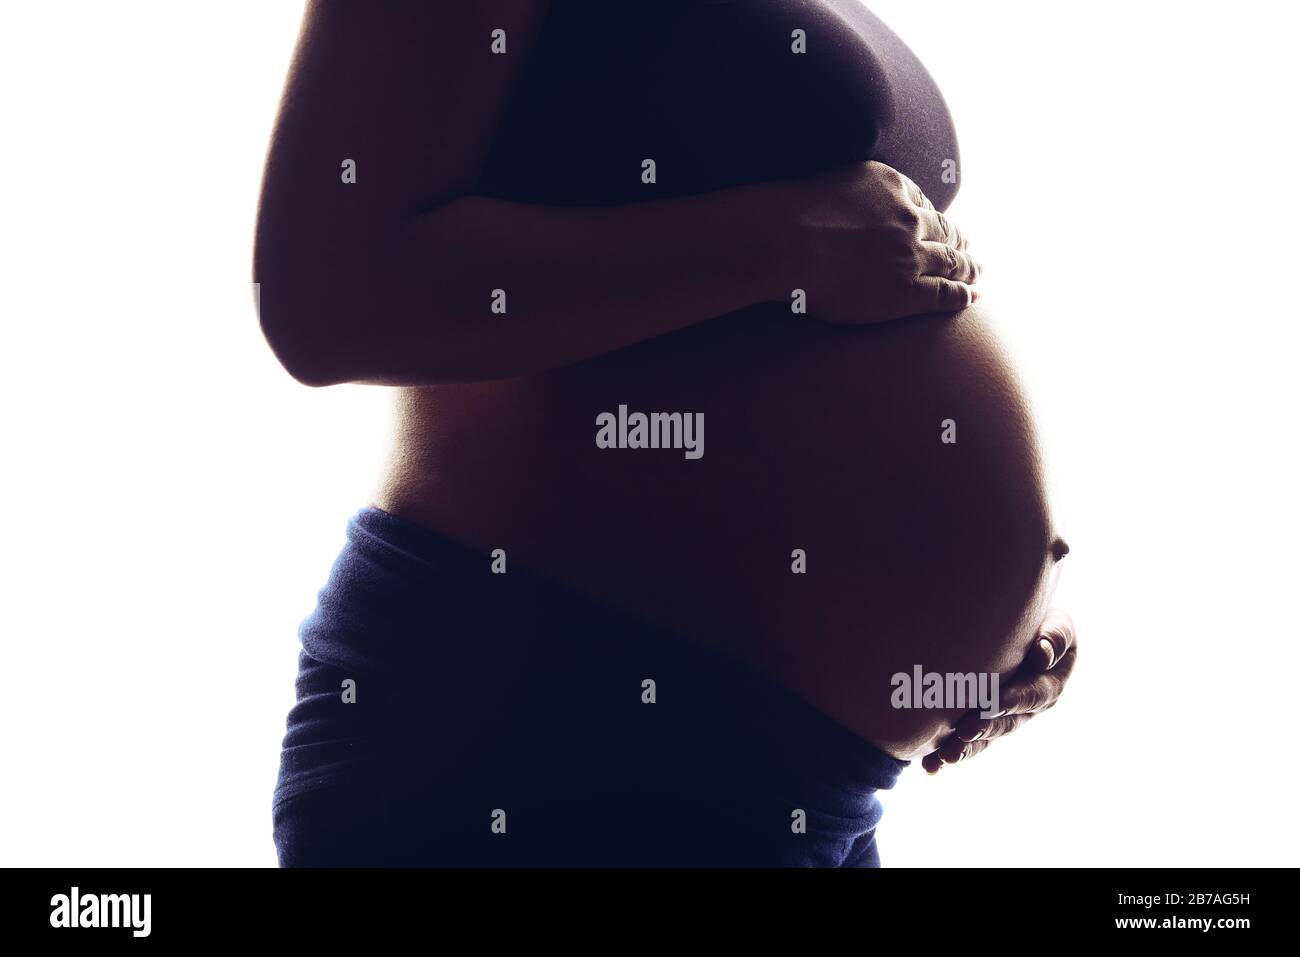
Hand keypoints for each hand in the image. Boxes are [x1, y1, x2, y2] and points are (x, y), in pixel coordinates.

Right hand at [785, 160, 981, 323]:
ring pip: (952, 262)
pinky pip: (945, 293)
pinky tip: (972, 297)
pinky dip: (963, 294)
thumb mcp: (828, 182)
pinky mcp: (906, 292)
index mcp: (892, 187)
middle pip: (944, 232)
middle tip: (968, 248)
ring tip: (976, 273)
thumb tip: (850, 207)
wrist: (789, 243)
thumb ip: (851, 192)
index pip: (921, 202)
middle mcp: (908, 220)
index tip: (937, 225)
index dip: (932, 217)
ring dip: (968, 267)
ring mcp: (910, 256)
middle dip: (958, 241)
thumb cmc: (792, 215)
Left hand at [922, 609, 1076, 773]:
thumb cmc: (1040, 624)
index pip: (1031, 695)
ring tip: (944, 756)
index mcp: (1046, 686)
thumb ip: (1055, 637)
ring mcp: (998, 719)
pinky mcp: (976, 723)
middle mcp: (1023, 710)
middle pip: (1004, 723)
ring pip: (982, 738)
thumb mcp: (1057, 625)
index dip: (1012, 700)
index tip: (992, 704)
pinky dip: (944, 756)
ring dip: (964, 748)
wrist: (1016, 631)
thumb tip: (1042, 654)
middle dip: (984, 729)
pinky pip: (962, 742)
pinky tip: (928, 767)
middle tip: (964, 733)